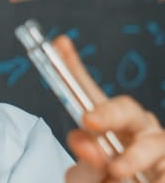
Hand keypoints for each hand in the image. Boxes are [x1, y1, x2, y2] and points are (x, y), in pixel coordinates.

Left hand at [53, 36, 164, 182]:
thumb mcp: (85, 176)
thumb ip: (84, 160)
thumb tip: (84, 140)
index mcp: (107, 123)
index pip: (88, 91)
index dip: (73, 66)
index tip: (59, 44)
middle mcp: (135, 128)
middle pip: (126, 108)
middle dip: (108, 113)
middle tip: (88, 121)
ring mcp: (158, 147)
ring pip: (154, 142)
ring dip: (133, 156)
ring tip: (116, 170)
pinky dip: (154, 179)